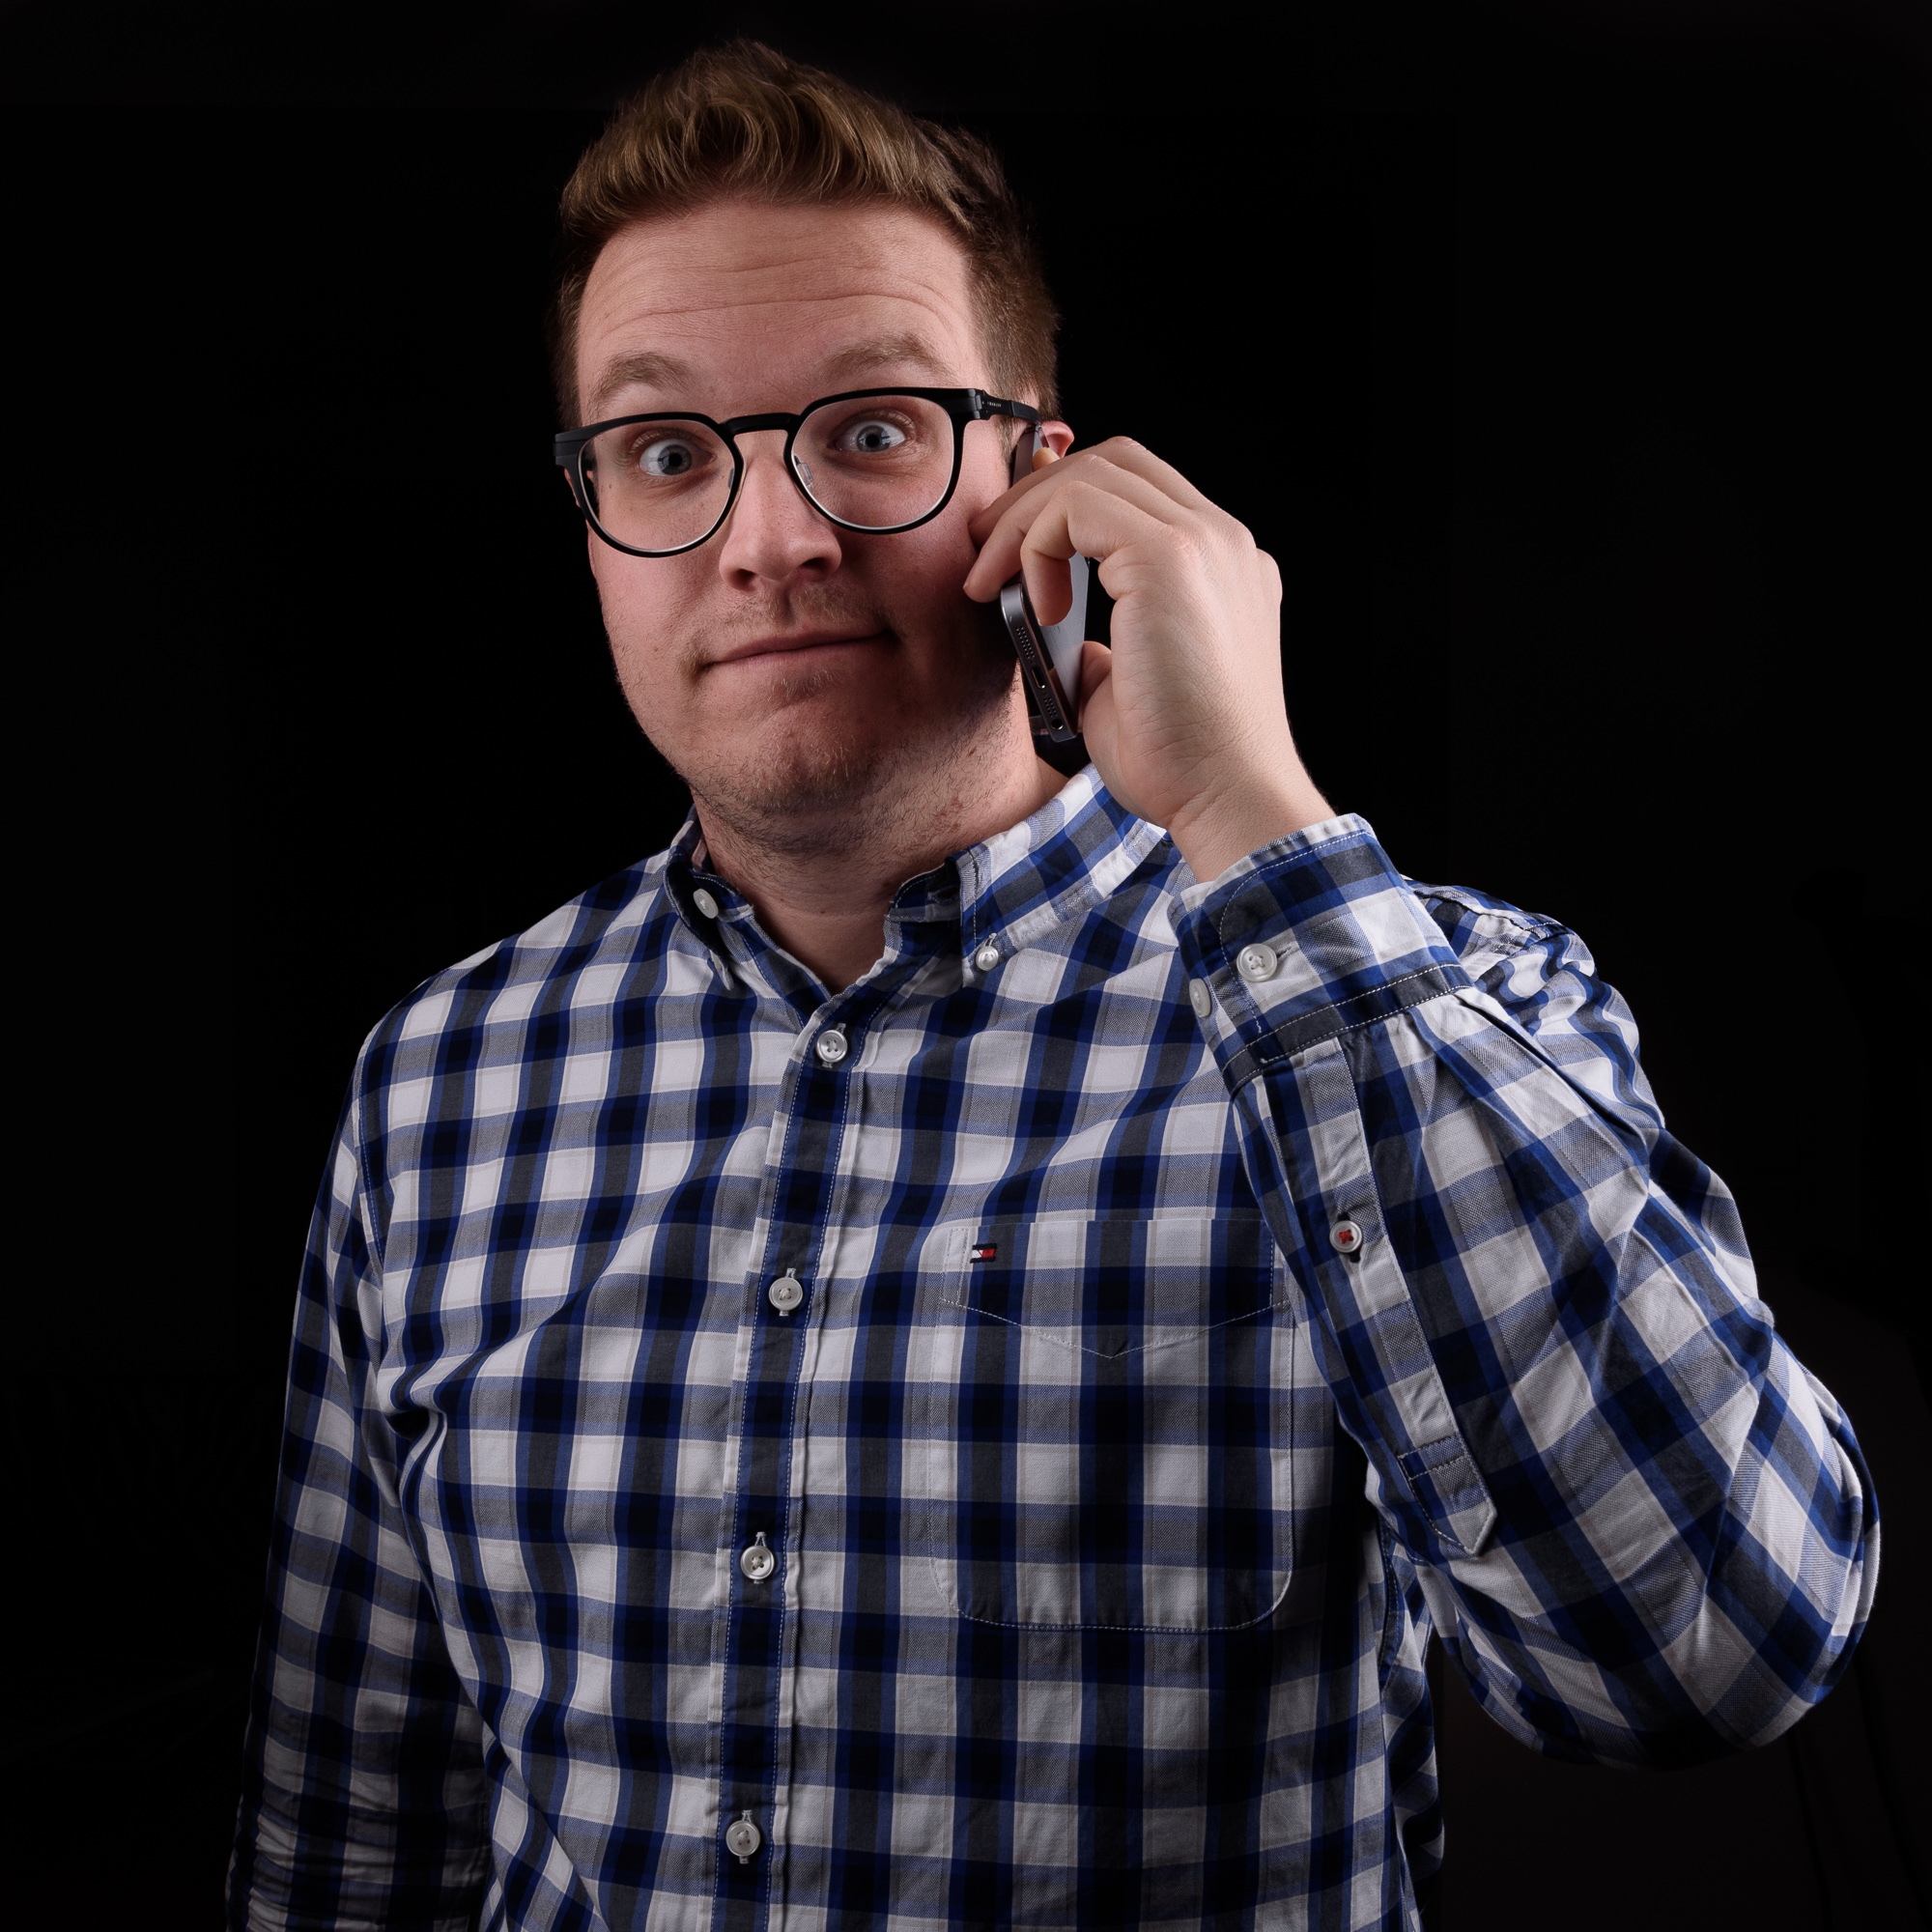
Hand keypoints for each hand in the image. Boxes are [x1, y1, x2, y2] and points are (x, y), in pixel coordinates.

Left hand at [964, 438, 1332, 883]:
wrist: (1225, 797)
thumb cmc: (1181, 764)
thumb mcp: (1127, 686)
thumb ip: (1102, 642)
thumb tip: (1058, 627)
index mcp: (1223, 567)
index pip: (1139, 490)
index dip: (1065, 501)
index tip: (1012, 550)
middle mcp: (1223, 542)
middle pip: (1116, 461)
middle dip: (1036, 495)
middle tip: (984, 551)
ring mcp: (1205, 541)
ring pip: (1091, 473)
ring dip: (1022, 521)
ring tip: (990, 582)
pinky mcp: (1172, 557)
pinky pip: (1076, 507)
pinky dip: (1034, 544)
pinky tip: (1031, 604)